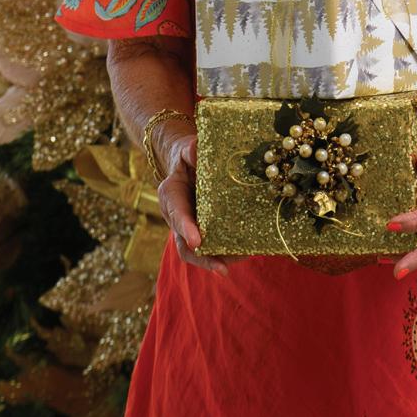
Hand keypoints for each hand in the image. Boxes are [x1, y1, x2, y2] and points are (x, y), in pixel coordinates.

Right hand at [154, 122, 249, 276]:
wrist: (190, 165)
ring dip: (216, 260)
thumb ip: (191, 149)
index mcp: (171, 194)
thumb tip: (196, 148)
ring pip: (197, 252)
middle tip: (221, 268)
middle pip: (184, 244)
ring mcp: (189, 228)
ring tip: (238, 263)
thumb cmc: (190, 156)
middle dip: (202, 257)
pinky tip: (245, 253)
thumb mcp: (188, 149)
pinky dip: (226, 254)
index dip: (185, 227)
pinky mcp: (203, 232)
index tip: (196, 240)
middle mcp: (176, 216)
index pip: (176, 213)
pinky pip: (212, 247)